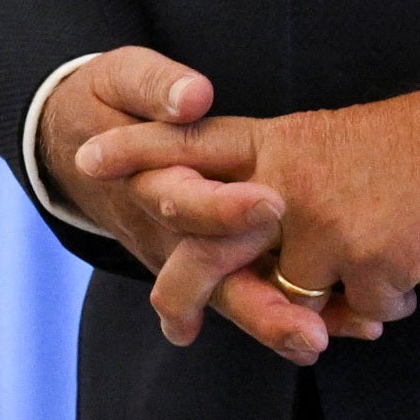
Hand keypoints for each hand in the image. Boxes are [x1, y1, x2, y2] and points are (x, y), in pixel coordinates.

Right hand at [44, 50, 300, 351]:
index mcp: (146, 178)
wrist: (73, 143)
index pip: (182, 201)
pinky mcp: (206, 266)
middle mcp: (163, 230)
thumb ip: (154, 86)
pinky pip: (249, 295)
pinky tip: (346, 326)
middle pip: (208, 276)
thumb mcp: (121, 77)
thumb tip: (192, 97)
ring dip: (277, 325)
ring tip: (325, 342)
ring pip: (229, 298)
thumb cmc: (109, 102)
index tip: (273, 205)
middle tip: (307, 330)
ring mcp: (183, 255)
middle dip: (258, 306)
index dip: (223, 208)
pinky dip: (294, 315)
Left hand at [80, 83, 419, 366]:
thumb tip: (233, 238)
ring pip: (292, 294)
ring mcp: (323, 223)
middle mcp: (285, 182)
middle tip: (174, 328)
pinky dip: (382, 301)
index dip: (138, 149)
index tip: (88, 157)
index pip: (192, 142)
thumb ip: (273, 181)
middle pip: (209, 243)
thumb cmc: (406, 154)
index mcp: (275, 144)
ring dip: (331, 297)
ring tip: (375, 253)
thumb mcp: (324, 145)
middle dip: (184, 292)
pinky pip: (356, 311)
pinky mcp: (364, 262)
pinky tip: (408, 263)